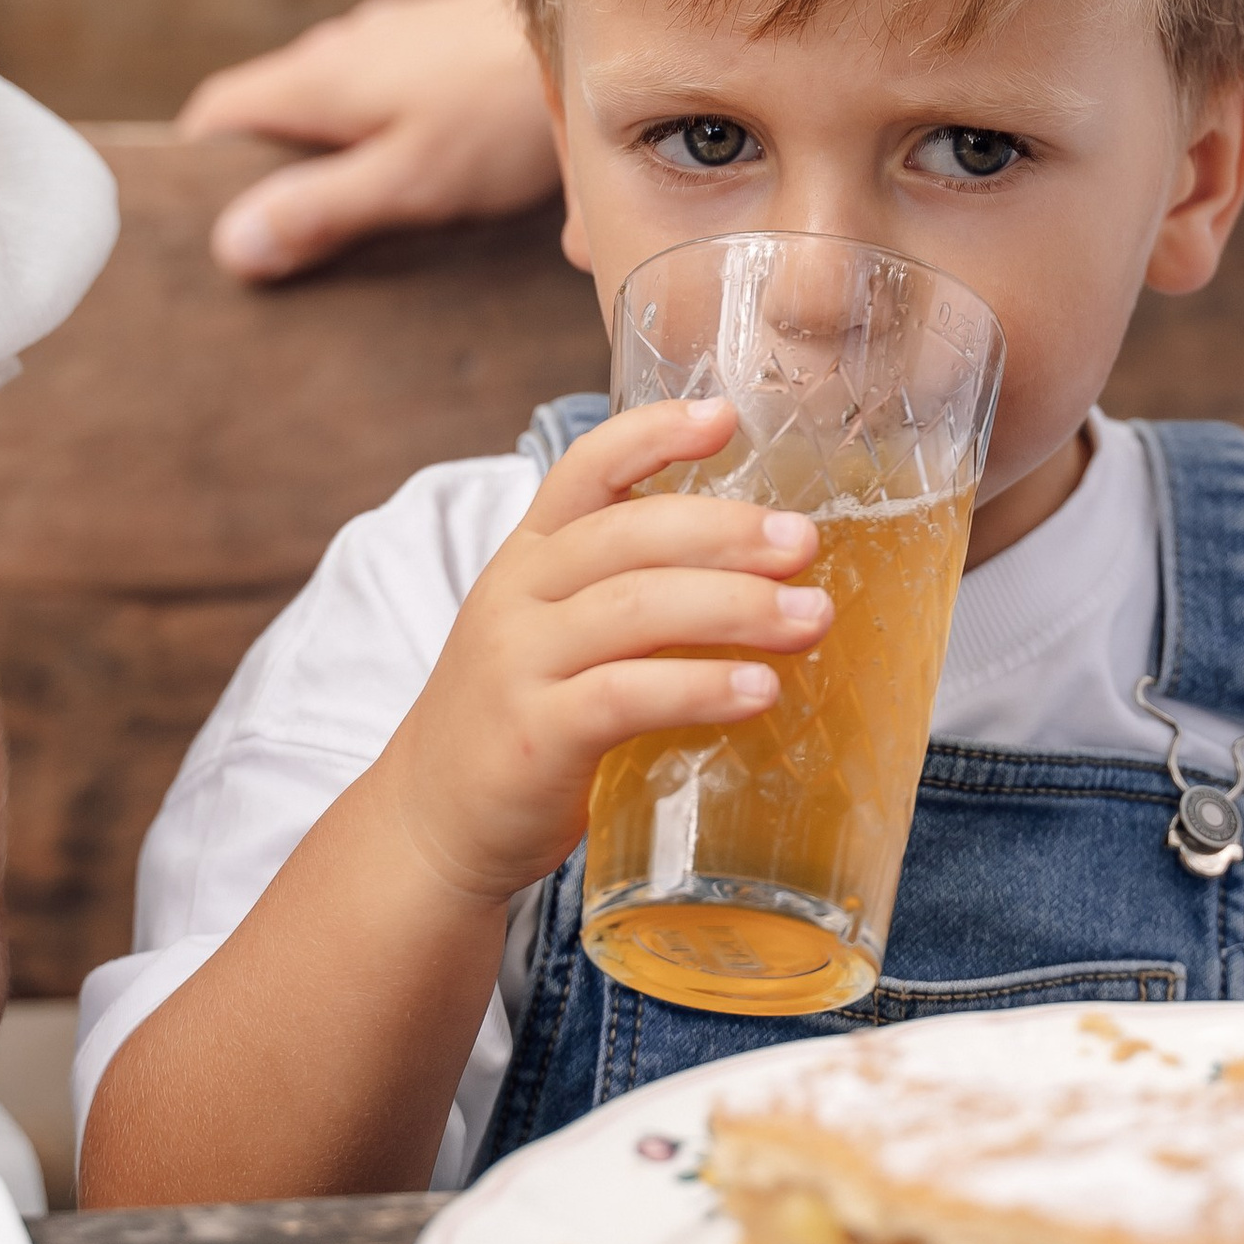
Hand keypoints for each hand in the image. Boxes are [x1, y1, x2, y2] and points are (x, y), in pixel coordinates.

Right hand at [180, 0, 558, 277]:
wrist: (597, 20)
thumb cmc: (502, 108)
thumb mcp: (407, 177)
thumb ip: (322, 208)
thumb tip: (230, 244)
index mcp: (317, 78)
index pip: (217, 113)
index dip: (201, 168)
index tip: (207, 224)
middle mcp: (347, 45)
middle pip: (276, 107)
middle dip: (270, 166)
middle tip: (287, 233)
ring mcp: (397, 37)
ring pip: (336, 94)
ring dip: (332, 144)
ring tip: (360, 205)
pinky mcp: (446, 39)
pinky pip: (388, 85)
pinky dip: (383, 123)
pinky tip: (429, 156)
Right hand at [367, 397, 832, 911]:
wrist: (432, 827)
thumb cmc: (520, 721)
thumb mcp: (552, 634)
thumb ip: (628, 596)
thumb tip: (764, 576)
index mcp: (527, 558)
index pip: (585, 468)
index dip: (653, 433)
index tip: (725, 417)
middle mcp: (518, 596)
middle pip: (629, 534)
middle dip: (728, 530)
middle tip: (804, 542)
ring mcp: (520, 664)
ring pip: (636, 608)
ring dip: (736, 606)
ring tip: (811, 617)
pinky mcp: (535, 736)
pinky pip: (626, 695)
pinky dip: (702, 687)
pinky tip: (760, 691)